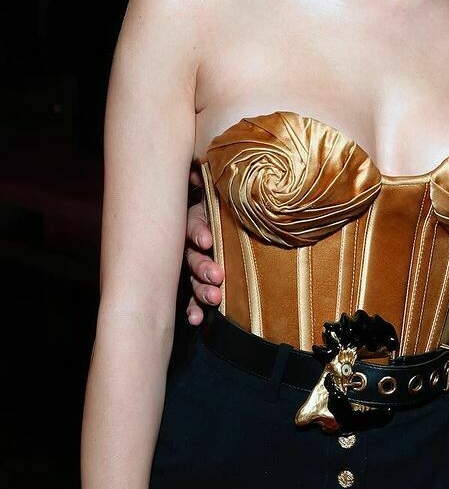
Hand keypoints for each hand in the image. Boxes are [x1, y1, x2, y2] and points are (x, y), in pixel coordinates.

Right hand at [184, 170, 221, 325]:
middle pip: (191, 256)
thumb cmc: (220, 195)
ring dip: (201, 290)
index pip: (192, 226)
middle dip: (204, 267)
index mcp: (193, 218)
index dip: (198, 232)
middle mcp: (189, 241)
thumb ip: (202, 177)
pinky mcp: (198, 277)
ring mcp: (192, 260)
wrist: (219, 204)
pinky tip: (196, 319)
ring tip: (214, 298)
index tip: (208, 241)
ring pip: (192, 277)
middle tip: (218, 277)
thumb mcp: (213, 184)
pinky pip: (192, 294)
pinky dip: (194, 307)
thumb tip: (197, 169)